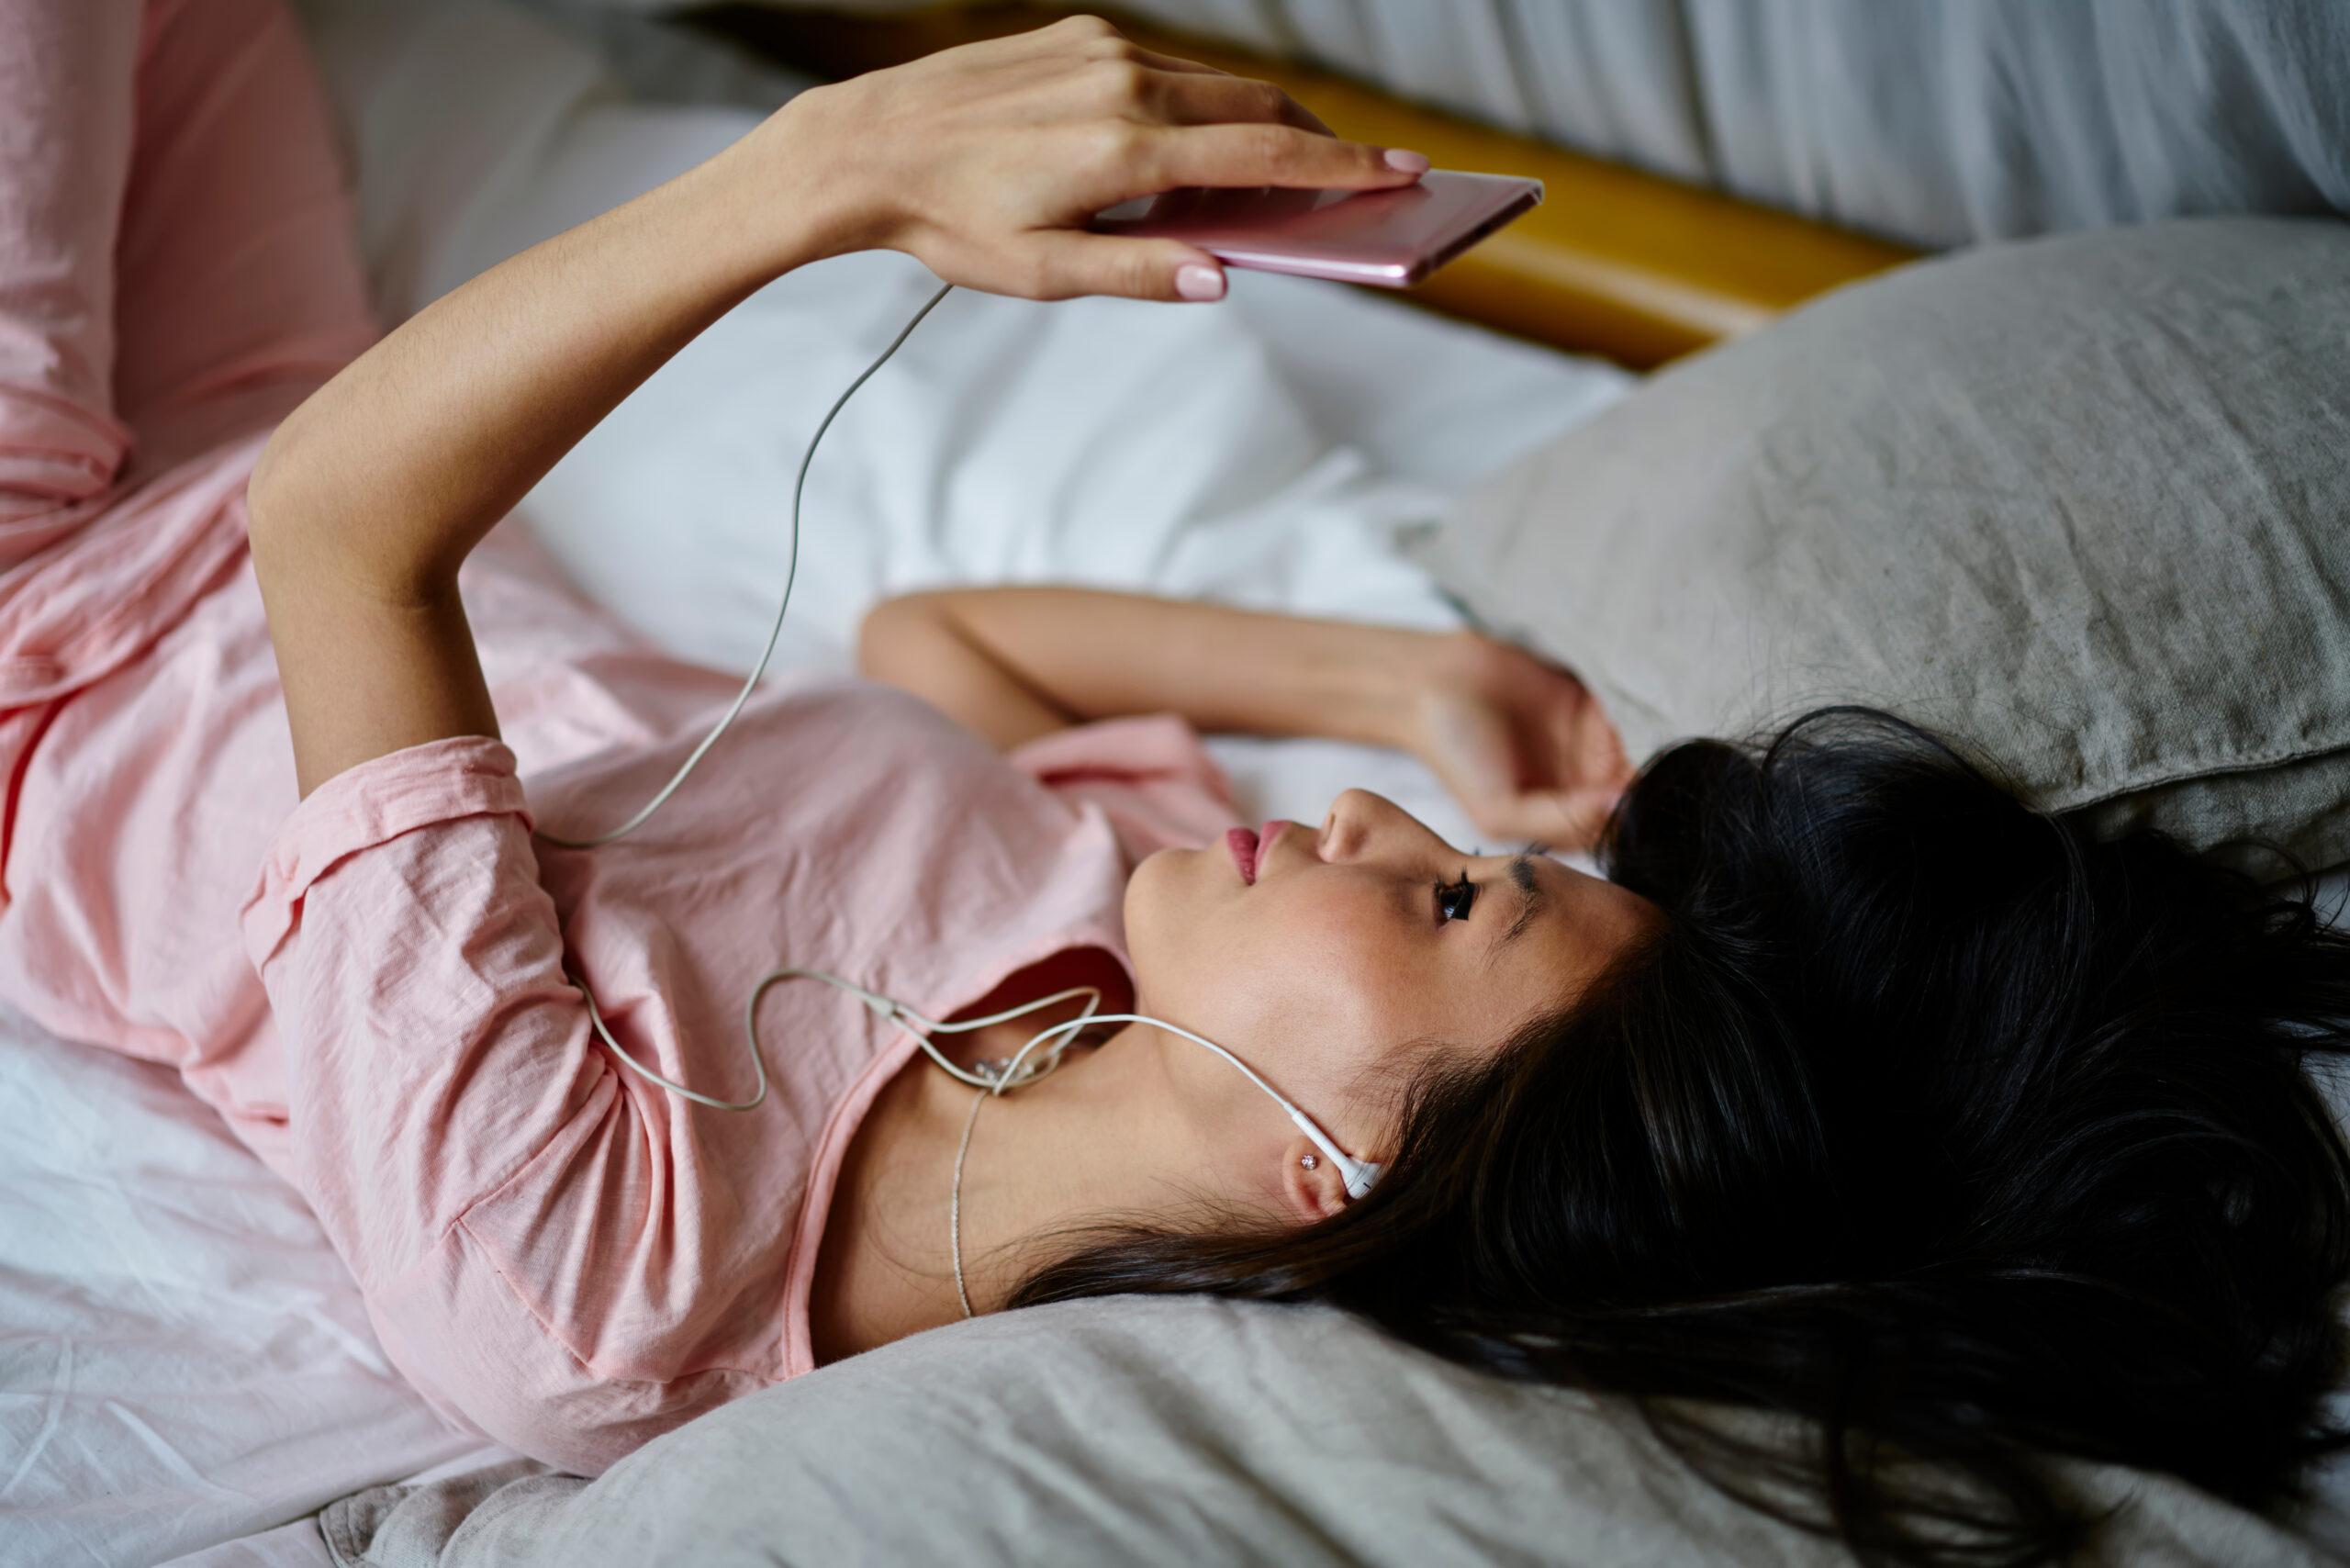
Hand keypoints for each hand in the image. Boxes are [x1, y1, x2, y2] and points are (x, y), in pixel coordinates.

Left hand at [772, 14, 1427, 302]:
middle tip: (1361, 179)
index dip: (1341, 166)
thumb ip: (1141, 273)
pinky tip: (1190, 145)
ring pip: (1213, 83)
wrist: (865, 147)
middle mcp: (1121, 83)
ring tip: (1276, 175)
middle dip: (1316, 141)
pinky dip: (1198, 104)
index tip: (1402, 172)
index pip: (1263, 153)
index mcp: (1123, 149)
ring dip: (1255, 123)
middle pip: (1256, 104)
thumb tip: (1224, 279)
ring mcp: (1100, 49)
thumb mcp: (1045, 274)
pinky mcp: (1078, 34)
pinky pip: (1166, 68)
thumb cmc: (949, 223)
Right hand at [1407, 631, 1635, 851]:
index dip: (1631, 819)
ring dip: (1639, 745)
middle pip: (1637, 792)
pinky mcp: (1594, 703)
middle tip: (1622, 767)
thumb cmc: (1456, 753)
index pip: (1617, 830)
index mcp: (1563, 821)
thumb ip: (1560, 821)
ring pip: (1641, 752)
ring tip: (1603, 738)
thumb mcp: (1498, 809)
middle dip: (1644, 782)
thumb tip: (1621, 809)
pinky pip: (1629, 713)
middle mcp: (1584, 787)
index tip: (1627, 801)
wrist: (1435, 683)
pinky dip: (1629, 713)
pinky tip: (1602, 714)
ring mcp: (1592, 744)